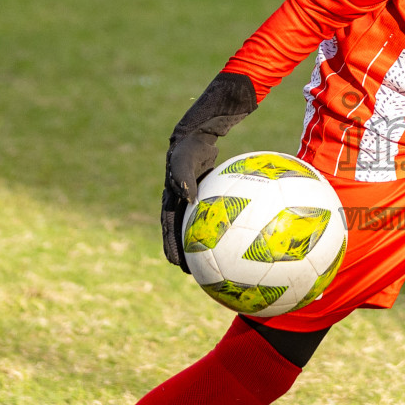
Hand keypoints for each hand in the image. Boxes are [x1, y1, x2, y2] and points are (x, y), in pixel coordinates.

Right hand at [160, 72, 258, 269]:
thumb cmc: (191, 146)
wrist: (198, 132)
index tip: (175, 264)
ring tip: (212, 261)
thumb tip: (188, 200)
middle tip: (192, 272)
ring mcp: (193, 198)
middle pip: (180, 232)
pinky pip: (211, 214)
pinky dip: (219, 226)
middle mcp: (180, 201)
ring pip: (196, 225)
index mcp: (171, 198)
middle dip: (183, 252)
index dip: (170, 246)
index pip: (168, 227)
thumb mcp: (185, 160)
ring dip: (200, 243)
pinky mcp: (206, 194)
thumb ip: (184, 178)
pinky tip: (235, 235)